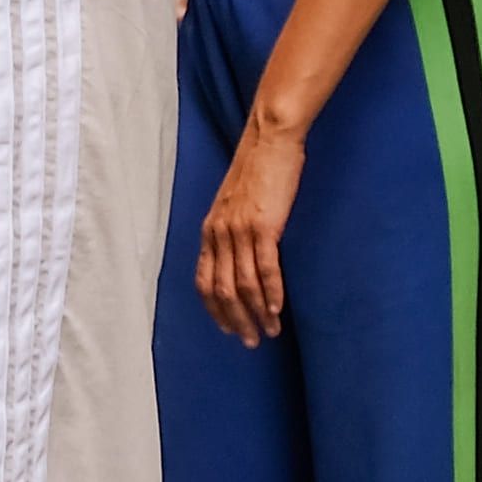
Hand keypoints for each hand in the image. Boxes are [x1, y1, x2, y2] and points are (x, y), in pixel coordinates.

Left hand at [197, 115, 310, 344]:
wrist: (269, 140)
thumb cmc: (257, 169)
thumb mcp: (234, 202)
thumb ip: (232, 228)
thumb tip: (240, 251)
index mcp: (210, 229)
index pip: (204, 280)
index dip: (215, 308)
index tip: (228, 328)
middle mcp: (220, 233)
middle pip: (222, 290)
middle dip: (236, 320)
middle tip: (250, 341)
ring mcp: (240, 230)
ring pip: (244, 285)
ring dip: (257, 314)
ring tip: (270, 332)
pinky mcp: (264, 226)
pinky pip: (265, 268)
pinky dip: (271, 294)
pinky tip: (277, 310)